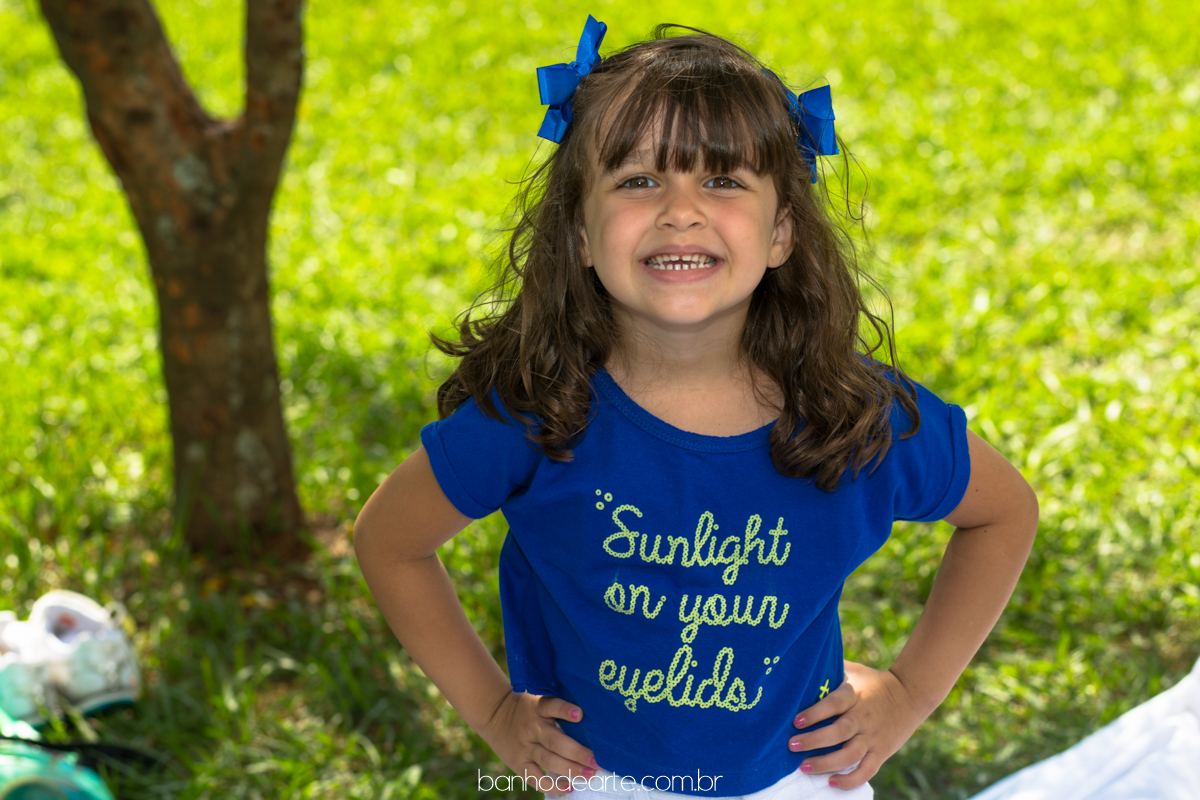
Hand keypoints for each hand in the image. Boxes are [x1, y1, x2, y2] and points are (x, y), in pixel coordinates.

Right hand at [479, 691, 599, 795]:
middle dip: (578, 752)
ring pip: (549, 760)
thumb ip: (557, 707)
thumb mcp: (538, 699)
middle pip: (555, 741)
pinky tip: (568, 786)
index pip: (551, 706)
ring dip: (571, 769)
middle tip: (597, 760)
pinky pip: (535, 778)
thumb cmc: (526, 707)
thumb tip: (588, 717)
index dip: (565, 710)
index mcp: (537, 708)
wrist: (494, 714)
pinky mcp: (518, 763)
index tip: (580, 715)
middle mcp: (531, 728)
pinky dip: (552, 785)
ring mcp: (524, 747)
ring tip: (590, 775)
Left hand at [787, 660, 932, 789]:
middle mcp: (863, 717)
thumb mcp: (854, 670)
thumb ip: (832, 667)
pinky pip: (867, 770)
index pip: (833, 704)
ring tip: (804, 767)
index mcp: (854, 695)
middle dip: (813, 741)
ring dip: (826, 763)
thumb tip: (805, 661)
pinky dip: (850, 780)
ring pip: (850, 755)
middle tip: (792, 745)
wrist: (911, 694)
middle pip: (838, 732)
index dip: (814, 713)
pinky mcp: (882, 752)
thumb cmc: (874, 681)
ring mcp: (873, 736)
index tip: (796, 721)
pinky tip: (832, 782)